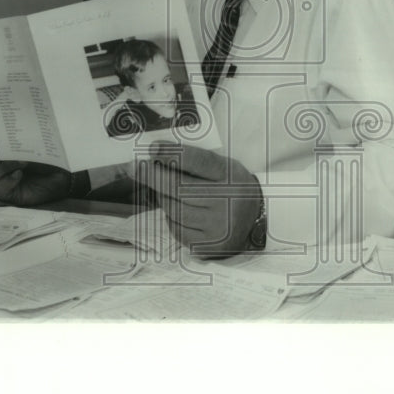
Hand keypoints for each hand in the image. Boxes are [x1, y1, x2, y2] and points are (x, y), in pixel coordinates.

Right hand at [0, 120, 72, 206]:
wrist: (65, 178)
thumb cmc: (52, 159)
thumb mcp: (43, 144)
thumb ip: (32, 135)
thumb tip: (25, 122)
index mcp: (6, 146)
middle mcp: (1, 162)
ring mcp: (3, 178)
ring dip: (6, 166)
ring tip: (22, 162)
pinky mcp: (8, 192)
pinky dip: (8, 181)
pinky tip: (19, 174)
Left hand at [144, 142, 261, 257]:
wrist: (256, 221)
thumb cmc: (232, 188)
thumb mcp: (223, 168)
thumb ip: (195, 161)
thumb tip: (156, 155)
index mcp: (231, 176)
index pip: (199, 161)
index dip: (172, 154)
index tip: (152, 148)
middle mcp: (226, 201)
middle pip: (179, 187)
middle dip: (153, 175)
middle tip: (137, 166)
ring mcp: (216, 226)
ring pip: (172, 208)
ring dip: (162, 197)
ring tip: (165, 190)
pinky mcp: (207, 245)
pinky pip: (175, 228)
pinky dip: (171, 217)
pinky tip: (178, 211)